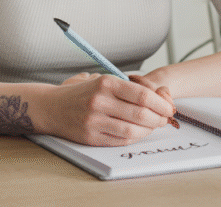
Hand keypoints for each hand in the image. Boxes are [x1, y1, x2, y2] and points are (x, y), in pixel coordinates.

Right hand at [41, 72, 175, 146]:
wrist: (51, 107)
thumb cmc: (83, 92)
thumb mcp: (104, 80)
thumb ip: (130, 87)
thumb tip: (162, 95)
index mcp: (106, 83)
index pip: (142, 95)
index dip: (161, 103)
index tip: (169, 107)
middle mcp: (100, 102)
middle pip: (140, 114)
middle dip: (159, 118)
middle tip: (165, 119)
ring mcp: (94, 121)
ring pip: (132, 130)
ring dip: (149, 130)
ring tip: (154, 126)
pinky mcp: (91, 137)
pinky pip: (120, 140)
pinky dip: (135, 137)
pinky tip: (139, 132)